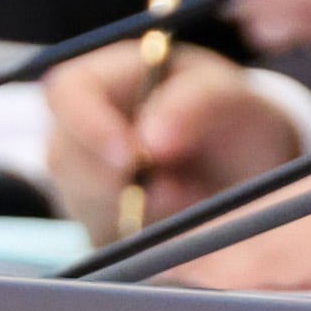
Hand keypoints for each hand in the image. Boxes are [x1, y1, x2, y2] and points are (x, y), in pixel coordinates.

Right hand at [43, 42, 302, 226]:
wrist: (246, 168)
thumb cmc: (230, 116)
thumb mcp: (227, 96)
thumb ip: (194, 103)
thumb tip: (150, 142)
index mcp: (108, 77)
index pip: (68, 91)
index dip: (89, 124)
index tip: (131, 157)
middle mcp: (83, 127)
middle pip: (64, 155)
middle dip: (117, 179)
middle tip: (176, 189)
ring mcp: (82, 176)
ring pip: (80, 201)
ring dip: (137, 206)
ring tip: (191, 194)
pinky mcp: (95, 220)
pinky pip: (100, 233)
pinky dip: (139, 231)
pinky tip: (177, 215)